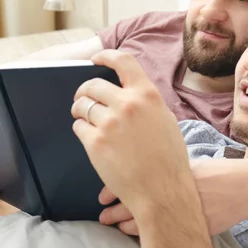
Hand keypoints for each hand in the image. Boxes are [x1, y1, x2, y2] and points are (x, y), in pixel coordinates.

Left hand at [71, 50, 192, 214]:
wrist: (162, 191)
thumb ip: (146, 102)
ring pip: (82, 106)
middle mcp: (127, 104)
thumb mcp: (165, 120)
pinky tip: (91, 139)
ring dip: (80, 110)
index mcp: (147, 95)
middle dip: (84, 91)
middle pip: (93, 85)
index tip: (95, 60)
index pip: (122, 61)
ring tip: (84, 119)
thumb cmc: (168, 159)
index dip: (106, 56)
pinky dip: (82, 130)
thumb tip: (128, 90)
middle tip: (83, 98)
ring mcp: (109, 123)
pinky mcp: (95, 143)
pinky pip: (78, 127)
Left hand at [99, 159, 247, 234]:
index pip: (130, 180)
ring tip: (112, 224)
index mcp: (166, 171)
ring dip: (124, 223)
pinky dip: (143, 232)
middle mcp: (168, 191)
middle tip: (102, 213)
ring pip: (142, 220)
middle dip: (113, 209)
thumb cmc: (218, 172)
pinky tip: (133, 232)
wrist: (244, 187)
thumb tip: (144, 167)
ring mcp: (178, 211)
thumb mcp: (188, 163)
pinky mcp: (188, 226)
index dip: (113, 190)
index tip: (102, 196)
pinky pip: (159, 232)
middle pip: (131, 201)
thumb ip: (165, 166)